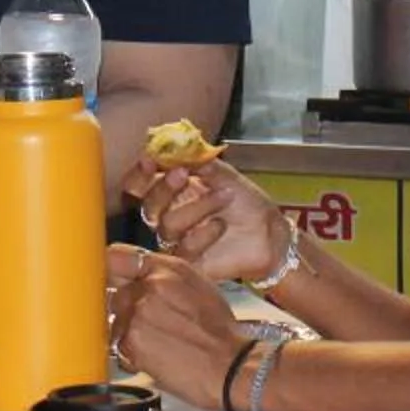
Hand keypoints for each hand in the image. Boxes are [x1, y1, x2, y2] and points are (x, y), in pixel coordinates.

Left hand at [105, 244, 248, 403]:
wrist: (232, 365)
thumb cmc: (219, 331)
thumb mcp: (197, 285)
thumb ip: (163, 275)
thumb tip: (135, 274)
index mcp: (167, 268)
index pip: (116, 257)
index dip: (111, 270)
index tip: (110, 280)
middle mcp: (150, 286)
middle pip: (112, 292)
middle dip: (124, 308)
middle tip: (149, 323)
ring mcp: (138, 314)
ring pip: (114, 320)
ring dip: (127, 332)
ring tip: (156, 342)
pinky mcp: (131, 342)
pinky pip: (117, 346)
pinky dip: (130, 354)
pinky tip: (154, 356)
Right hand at [123, 159, 290, 287]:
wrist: (270, 233)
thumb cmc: (246, 203)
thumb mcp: (225, 175)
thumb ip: (201, 162)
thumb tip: (179, 148)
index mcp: (172, 191)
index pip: (139, 184)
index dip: (140, 174)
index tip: (150, 161)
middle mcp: (169, 215)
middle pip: (148, 205)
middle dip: (163, 187)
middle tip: (183, 173)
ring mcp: (178, 240)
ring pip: (168, 224)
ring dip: (197, 206)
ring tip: (225, 196)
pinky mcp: (189, 262)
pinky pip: (184, 248)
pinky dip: (203, 234)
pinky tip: (221, 225)